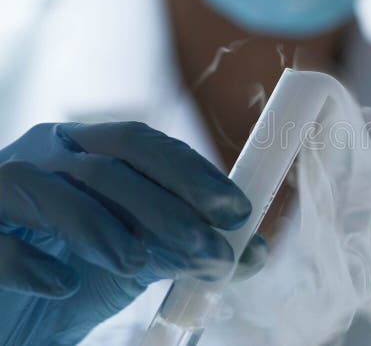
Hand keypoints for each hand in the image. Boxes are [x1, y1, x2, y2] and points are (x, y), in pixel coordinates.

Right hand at [0, 122, 267, 344]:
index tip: (237, 211)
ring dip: (102, 226)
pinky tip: (62, 287)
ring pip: (50, 187)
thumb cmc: (75, 273)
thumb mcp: (141, 258)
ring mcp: (0, 189)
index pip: (145, 144)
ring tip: (138, 263)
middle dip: (164, 204)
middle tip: (208, 246)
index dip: (193, 174)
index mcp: (87, 149)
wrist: (11, 317)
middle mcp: (43, 155)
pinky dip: (30, 260)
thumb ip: (190, 250)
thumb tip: (254, 250)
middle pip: (107, 160)